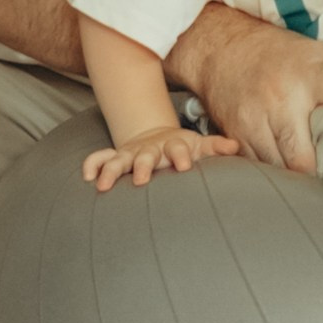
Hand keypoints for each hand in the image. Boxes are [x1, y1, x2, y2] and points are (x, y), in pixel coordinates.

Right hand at [82, 122, 239, 192]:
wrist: (157, 137)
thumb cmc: (183, 148)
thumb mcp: (200, 145)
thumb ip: (216, 147)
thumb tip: (235, 147)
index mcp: (173, 146)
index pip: (178, 149)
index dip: (181, 156)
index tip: (185, 167)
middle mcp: (149, 150)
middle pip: (145, 157)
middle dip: (143, 167)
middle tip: (142, 181)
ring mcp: (130, 153)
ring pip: (117, 160)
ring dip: (111, 171)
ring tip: (103, 186)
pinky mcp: (116, 158)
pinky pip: (98, 159)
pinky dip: (91, 165)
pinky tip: (86, 177)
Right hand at [184, 14, 322, 171]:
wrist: (225, 48)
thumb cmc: (284, 55)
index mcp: (312, 73)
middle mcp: (281, 96)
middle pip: (301, 155)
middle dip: (319, 173)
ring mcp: (254, 118)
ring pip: (278, 168)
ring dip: (295, 177)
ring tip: (314, 178)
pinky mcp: (235, 134)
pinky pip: (257, 167)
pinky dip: (273, 172)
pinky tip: (286, 169)